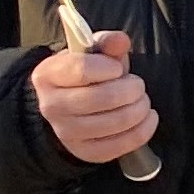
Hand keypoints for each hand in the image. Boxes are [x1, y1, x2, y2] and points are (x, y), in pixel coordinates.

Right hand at [30, 30, 156, 166]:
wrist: (68, 106)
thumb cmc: (85, 75)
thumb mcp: (92, 52)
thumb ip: (107, 43)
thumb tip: (120, 41)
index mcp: (48, 75)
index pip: (82, 70)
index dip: (110, 67)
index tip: (117, 68)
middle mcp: (51, 106)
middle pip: (105, 97)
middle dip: (133, 88)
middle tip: (136, 85)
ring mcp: (66, 132)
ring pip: (117, 121)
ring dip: (141, 107)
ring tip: (139, 100)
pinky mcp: (85, 152)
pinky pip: (124, 144)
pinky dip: (145, 128)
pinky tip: (146, 117)